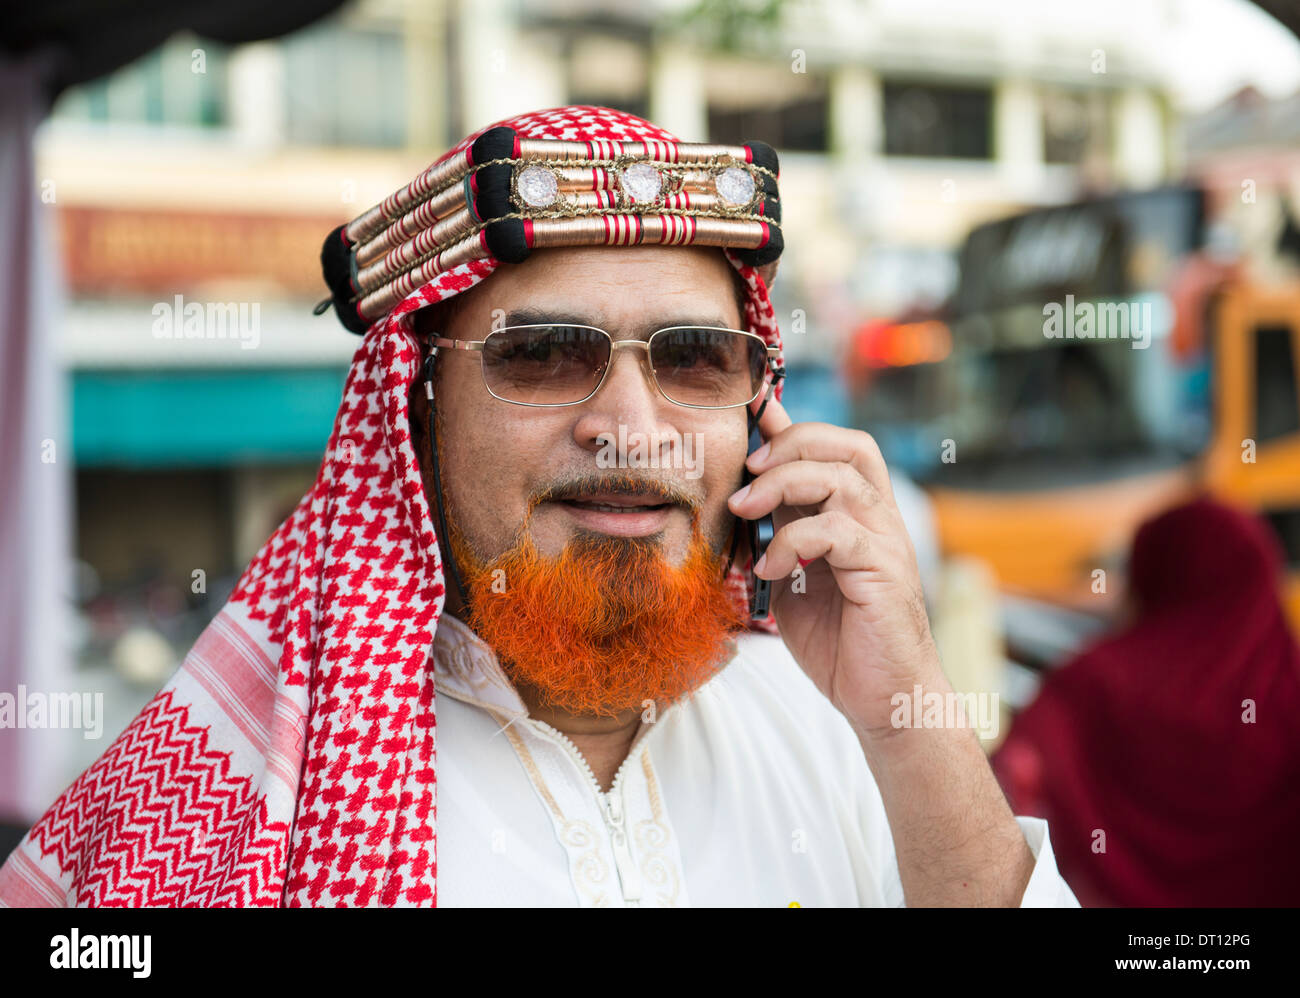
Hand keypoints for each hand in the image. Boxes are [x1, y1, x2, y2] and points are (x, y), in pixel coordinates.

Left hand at [728, 396, 942, 741]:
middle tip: (746, 470)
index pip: (835, 450)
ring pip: (841, 478)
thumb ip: (780, 535)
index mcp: (859, 515)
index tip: (752, 411)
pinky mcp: (884, 570)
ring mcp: (886, 541)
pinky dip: (794, 540)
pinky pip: (838, 531)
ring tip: (745, 512)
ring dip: (783, 484)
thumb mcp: (794, 578)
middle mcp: (879, 518)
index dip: (792, 426)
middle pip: (847, 446)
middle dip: (790, 445)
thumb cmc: (840, 643)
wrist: (884, 700)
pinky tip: (770, 567)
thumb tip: (747, 497)